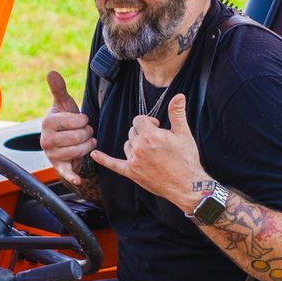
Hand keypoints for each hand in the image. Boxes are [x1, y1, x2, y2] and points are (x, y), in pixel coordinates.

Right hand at [40, 70, 95, 186]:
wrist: (64, 141)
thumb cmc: (65, 121)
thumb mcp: (64, 104)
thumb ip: (59, 89)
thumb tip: (51, 72)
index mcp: (47, 122)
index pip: (77, 120)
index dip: (84, 120)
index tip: (81, 120)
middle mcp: (46, 139)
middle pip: (80, 136)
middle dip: (88, 133)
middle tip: (84, 132)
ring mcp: (51, 154)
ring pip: (80, 150)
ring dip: (88, 146)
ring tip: (86, 142)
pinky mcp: (58, 167)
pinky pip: (65, 172)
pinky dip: (72, 176)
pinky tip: (78, 180)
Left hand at [89, 93, 208, 209]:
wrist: (186, 185)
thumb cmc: (187, 159)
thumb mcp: (184, 134)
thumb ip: (177, 113)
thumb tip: (179, 95)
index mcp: (151, 135)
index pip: (139, 120)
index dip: (148, 122)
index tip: (158, 127)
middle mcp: (139, 147)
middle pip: (132, 132)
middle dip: (142, 133)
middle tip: (157, 142)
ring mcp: (134, 160)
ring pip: (127, 145)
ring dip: (135, 145)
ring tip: (150, 151)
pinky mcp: (132, 173)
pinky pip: (114, 164)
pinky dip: (103, 159)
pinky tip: (94, 154)